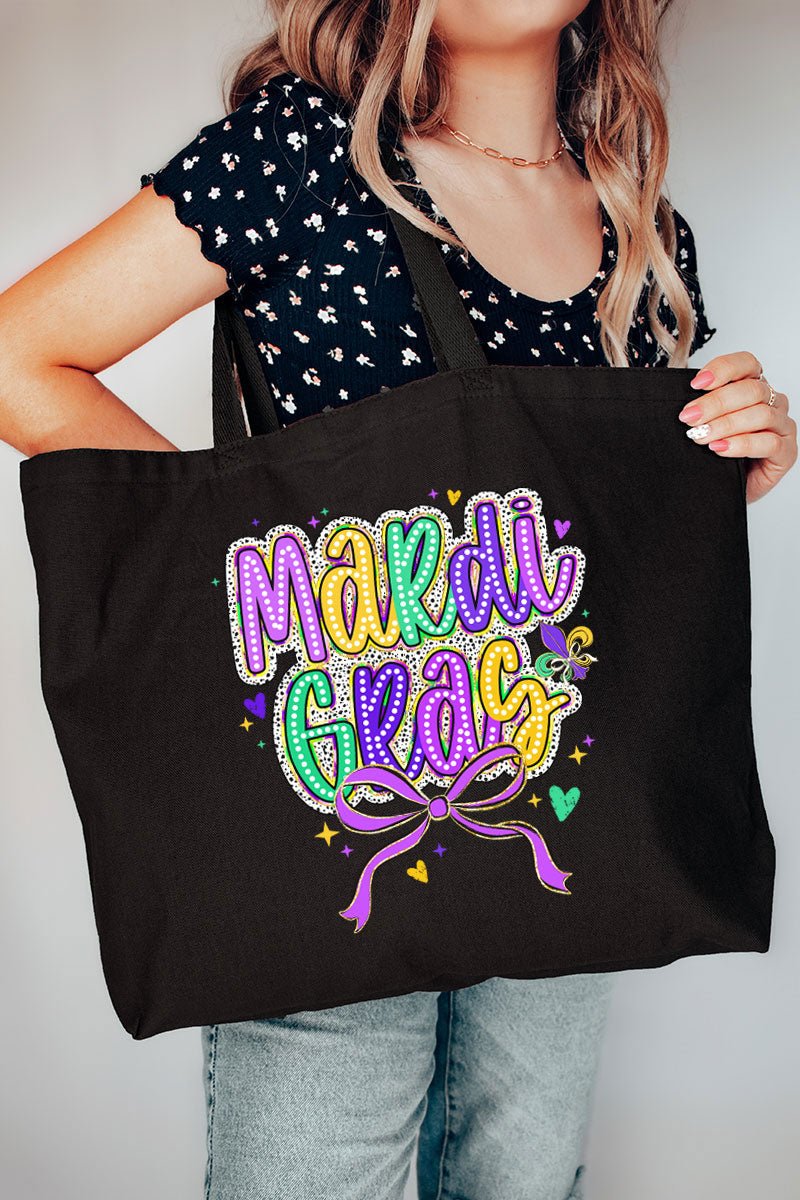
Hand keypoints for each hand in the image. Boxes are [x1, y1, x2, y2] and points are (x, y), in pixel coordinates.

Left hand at [678, 351, 796, 502]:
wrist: (724, 489)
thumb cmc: (716, 454)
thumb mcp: (705, 425)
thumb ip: (701, 408)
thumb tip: (679, 400)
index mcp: (754, 387)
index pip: (747, 364)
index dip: (723, 369)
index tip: (697, 384)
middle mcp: (772, 402)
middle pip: (751, 389)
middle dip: (715, 403)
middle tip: (689, 417)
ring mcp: (782, 426)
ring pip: (761, 414)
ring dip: (726, 424)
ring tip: (700, 436)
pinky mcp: (787, 452)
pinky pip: (769, 443)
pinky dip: (741, 444)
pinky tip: (720, 448)